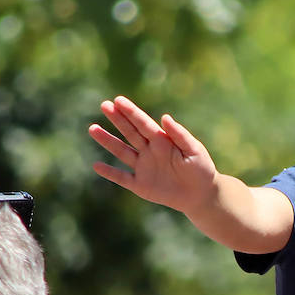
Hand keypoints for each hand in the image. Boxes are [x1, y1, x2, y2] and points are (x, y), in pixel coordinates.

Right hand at [88, 96, 219, 215]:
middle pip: (130, 133)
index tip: (118, 100)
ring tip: (92, 128)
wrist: (201, 194)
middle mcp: (149, 151)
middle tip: (104, 105)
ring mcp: (143, 167)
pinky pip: (122, 178)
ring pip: (122, 152)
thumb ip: (180, 134)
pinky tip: (96, 165)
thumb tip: (164, 117)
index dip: (131, 112)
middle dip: (117, 119)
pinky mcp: (140, 185)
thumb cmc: (201, 168)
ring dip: (108, 141)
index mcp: (162, 140)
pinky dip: (110, 173)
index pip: (143, 123)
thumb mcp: (194, 150)